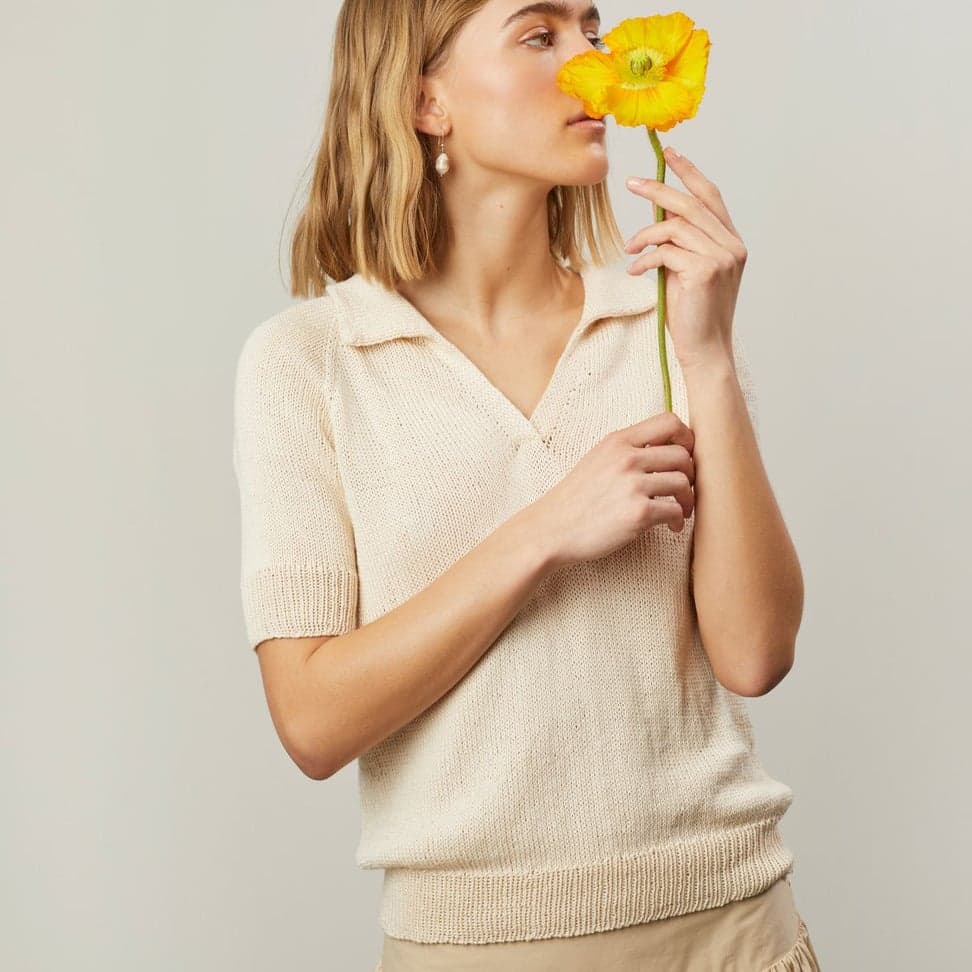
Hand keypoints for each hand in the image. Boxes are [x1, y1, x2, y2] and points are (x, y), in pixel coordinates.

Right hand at [528, 411, 695, 568]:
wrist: (550, 529)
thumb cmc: (575, 498)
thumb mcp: (597, 459)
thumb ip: (627, 450)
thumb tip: (665, 449)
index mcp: (618, 441)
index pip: (670, 421)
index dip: (687, 438)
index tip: (685, 457)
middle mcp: (626, 458)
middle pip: (683, 455)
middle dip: (691, 475)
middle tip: (684, 491)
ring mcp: (632, 485)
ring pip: (684, 483)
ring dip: (688, 500)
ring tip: (680, 511)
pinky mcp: (637, 513)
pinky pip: (675, 510)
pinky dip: (679, 520)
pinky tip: (671, 526)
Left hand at [623, 147, 747, 368]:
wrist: (704, 349)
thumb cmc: (692, 313)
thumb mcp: (685, 268)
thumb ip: (680, 239)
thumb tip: (660, 207)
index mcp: (731, 242)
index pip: (711, 196)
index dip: (690, 173)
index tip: (670, 154)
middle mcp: (732, 246)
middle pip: (691, 203)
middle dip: (658, 189)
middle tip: (631, 183)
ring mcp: (722, 258)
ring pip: (675, 226)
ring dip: (645, 234)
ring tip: (630, 250)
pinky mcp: (704, 271)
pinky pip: (666, 251)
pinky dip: (645, 259)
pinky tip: (636, 270)